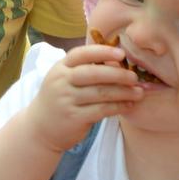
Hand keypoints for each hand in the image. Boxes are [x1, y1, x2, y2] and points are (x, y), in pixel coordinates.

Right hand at [26, 43, 142, 151]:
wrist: (40, 128)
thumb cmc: (60, 99)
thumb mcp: (65, 80)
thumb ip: (85, 70)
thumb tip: (118, 62)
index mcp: (60, 68)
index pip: (81, 54)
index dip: (102, 51)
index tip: (121, 54)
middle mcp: (61, 82)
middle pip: (93, 73)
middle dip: (118, 74)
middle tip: (135, 77)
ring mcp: (66, 100)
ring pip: (100, 93)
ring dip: (123, 92)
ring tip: (138, 92)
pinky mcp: (73, 118)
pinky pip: (101, 110)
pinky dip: (118, 107)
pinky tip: (128, 105)